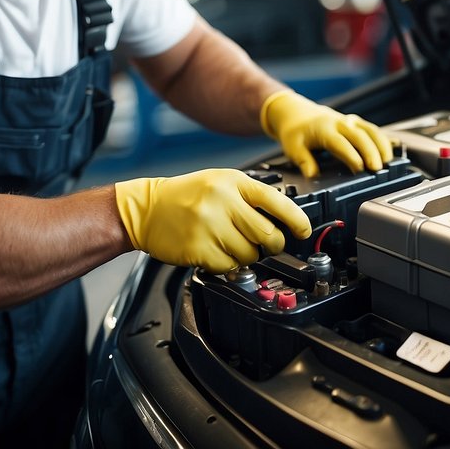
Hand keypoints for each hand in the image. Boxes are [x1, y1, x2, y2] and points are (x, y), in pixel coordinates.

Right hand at [115, 169, 310, 272]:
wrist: (146, 209)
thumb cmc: (186, 196)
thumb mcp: (219, 182)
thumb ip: (249, 197)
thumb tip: (283, 220)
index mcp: (232, 182)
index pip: (275, 201)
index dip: (296, 219)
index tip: (303, 231)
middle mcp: (222, 202)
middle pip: (268, 234)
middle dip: (273, 244)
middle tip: (267, 244)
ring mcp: (209, 226)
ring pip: (250, 254)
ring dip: (248, 255)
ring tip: (232, 243)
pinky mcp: (198, 249)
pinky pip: (230, 266)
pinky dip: (229, 264)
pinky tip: (216, 251)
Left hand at [261, 90, 392, 177]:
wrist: (296, 112)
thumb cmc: (295, 131)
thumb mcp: (292, 147)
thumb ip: (303, 161)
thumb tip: (312, 175)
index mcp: (324, 129)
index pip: (341, 143)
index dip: (351, 156)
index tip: (359, 169)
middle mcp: (340, 122)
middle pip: (360, 135)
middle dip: (371, 152)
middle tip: (377, 169)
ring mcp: (350, 120)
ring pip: (370, 130)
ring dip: (381, 145)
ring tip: (387, 163)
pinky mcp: (356, 122)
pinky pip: (372, 129)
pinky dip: (383, 140)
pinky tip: (389, 152)